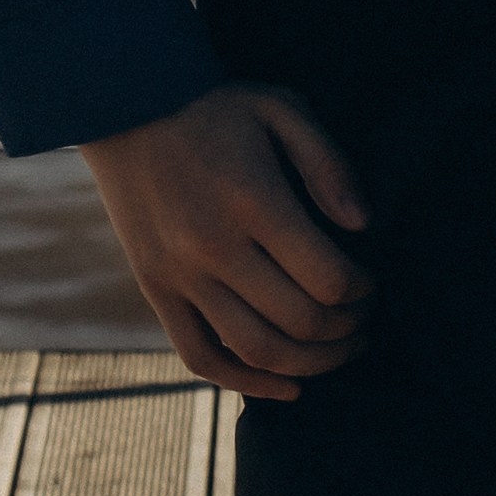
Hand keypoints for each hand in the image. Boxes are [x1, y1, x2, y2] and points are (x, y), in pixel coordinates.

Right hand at [82, 84, 372, 399]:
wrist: (123, 109)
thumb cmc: (214, 109)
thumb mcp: (279, 109)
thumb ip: (327, 163)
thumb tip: (361, 225)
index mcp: (252, 202)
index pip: (328, 278)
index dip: (364, 290)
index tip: (372, 281)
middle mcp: (213, 248)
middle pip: (300, 321)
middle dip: (348, 329)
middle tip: (366, 318)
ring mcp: (180, 276)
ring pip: (257, 349)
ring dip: (313, 364)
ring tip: (342, 351)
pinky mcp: (156, 291)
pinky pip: (200, 357)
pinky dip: (246, 383)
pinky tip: (288, 387)